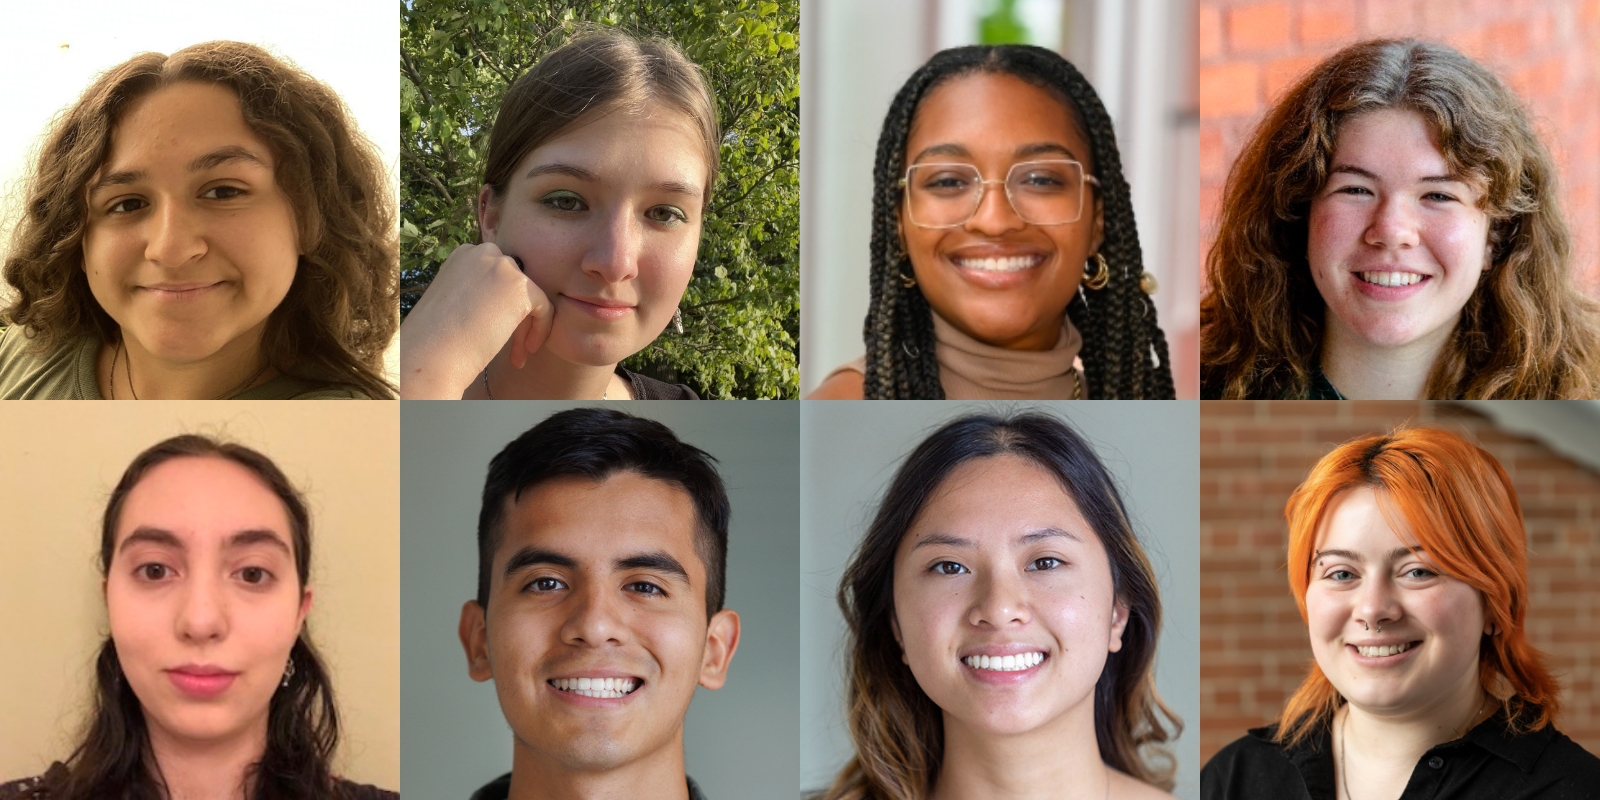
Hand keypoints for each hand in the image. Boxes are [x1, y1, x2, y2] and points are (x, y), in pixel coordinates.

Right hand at [399, 242, 552, 398]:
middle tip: (510, 351)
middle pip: (514, 286)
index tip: (492, 335)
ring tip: (517, 357)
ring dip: (524, 329)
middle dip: (515, 319)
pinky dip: (540, 330)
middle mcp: (482, 252)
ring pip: (528, 298)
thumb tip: (498, 302)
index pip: (497, 277)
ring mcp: (501, 266)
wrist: (429, 355)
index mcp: (463, 255)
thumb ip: (475, 293)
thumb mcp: (453, 302)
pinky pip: (544, 308)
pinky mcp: (519, 287)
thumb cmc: (434, 340)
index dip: (499, 309)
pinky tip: (524, 353)